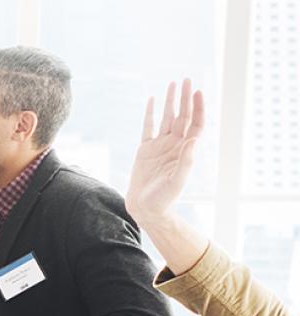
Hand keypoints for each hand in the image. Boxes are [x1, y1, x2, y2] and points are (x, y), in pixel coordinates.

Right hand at [127, 78, 203, 226]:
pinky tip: (153, 101)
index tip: (197, 92)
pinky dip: (151, 113)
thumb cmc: (164, 198)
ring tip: (173, 84)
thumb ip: (186, 161)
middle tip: (187, 80)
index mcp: (184, 151)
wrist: (146, 207)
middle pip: (182, 116)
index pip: (195, 124)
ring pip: (167, 118)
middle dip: (185, 98)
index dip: (198, 108)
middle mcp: (174, 145)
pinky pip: (149, 127)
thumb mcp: (177, 181)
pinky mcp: (145, 150)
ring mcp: (160, 146)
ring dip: (171, 101)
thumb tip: (193, 139)